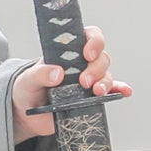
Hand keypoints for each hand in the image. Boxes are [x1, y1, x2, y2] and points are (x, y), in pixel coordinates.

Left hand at [12, 27, 128, 139]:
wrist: (27, 114)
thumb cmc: (27, 90)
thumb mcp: (28, 79)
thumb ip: (40, 74)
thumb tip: (57, 72)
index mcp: (67, 52)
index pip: (87, 36)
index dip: (93, 41)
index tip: (87, 53)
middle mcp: (81, 64)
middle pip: (100, 57)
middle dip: (96, 68)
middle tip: (84, 81)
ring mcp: (88, 81)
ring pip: (106, 74)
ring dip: (104, 82)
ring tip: (95, 92)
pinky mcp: (91, 97)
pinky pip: (111, 91)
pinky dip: (119, 90)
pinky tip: (123, 92)